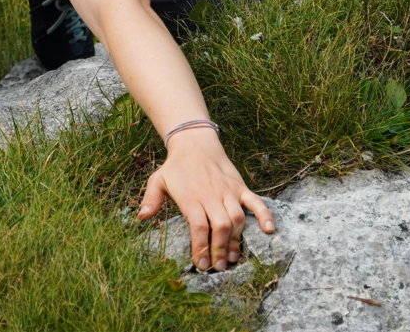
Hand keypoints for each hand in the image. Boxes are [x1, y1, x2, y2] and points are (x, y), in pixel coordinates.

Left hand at [136, 128, 274, 271]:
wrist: (195, 142)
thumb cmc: (175, 166)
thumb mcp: (158, 180)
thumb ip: (150, 199)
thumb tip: (141, 218)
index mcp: (190, 197)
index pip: (198, 227)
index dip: (201, 248)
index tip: (201, 265)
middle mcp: (211, 195)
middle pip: (220, 226)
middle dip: (220, 249)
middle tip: (218, 267)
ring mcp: (228, 191)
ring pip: (237, 218)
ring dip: (237, 240)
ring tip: (234, 258)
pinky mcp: (240, 186)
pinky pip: (255, 201)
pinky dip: (264, 215)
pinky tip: (269, 230)